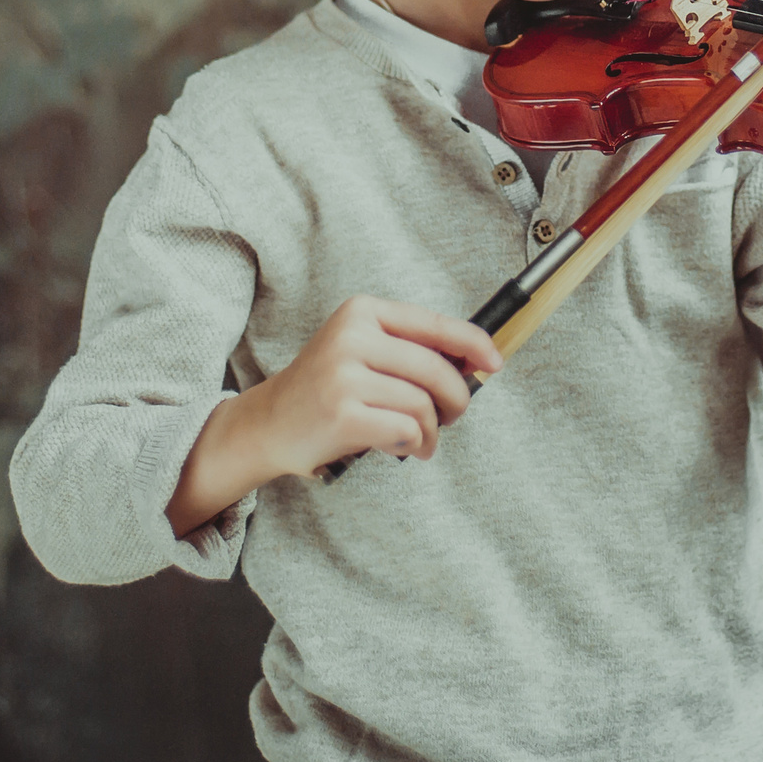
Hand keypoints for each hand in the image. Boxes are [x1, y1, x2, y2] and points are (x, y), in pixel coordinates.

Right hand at [166, 296, 504, 533]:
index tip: (494, 363)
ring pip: (423, 405)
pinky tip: (405, 448)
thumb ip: (409, 351)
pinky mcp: (342, 414)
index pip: (433, 324)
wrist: (268, 424)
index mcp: (362, 312)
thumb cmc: (327, 390)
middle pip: (435, 369)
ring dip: (433, 431)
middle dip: (456, 399)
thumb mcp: (361, 351)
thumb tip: (474, 363)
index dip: (472, 344)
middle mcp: (352, 337)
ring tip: (422, 440)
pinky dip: (415, 444)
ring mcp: (344, 375)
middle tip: (452, 416)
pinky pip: (406, 430)